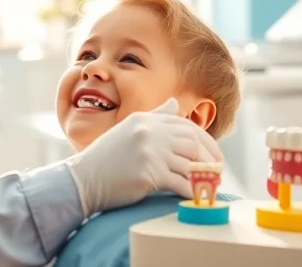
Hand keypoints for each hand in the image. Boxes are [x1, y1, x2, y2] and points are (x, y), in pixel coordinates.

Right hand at [64, 98, 223, 216]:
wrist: (83, 179)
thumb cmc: (107, 158)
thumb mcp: (129, 129)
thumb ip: (155, 116)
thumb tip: (175, 103)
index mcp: (146, 119)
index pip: (186, 126)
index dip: (206, 141)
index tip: (214, 156)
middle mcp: (149, 132)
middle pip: (192, 142)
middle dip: (210, 159)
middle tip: (218, 172)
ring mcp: (150, 152)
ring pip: (190, 163)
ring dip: (204, 177)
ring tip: (211, 186)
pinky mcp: (149, 174)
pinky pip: (181, 183)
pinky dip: (192, 191)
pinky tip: (197, 198)